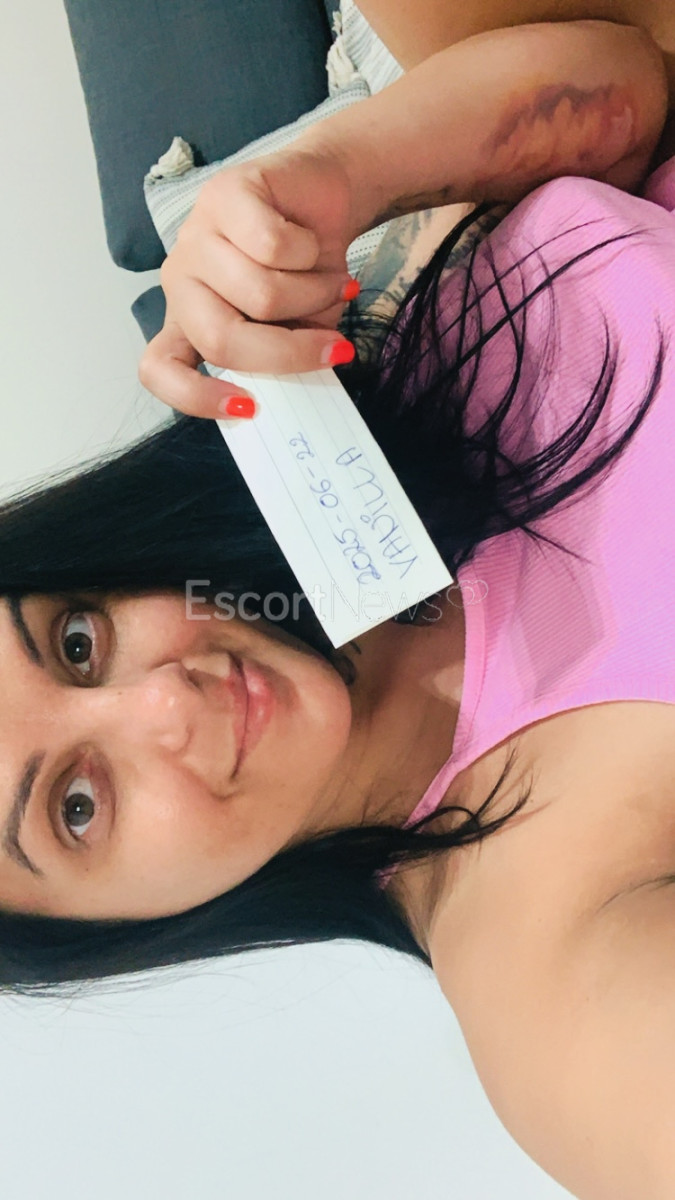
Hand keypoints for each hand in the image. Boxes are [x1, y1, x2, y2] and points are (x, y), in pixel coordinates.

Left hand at [138, 144, 362, 419]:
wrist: (327, 197)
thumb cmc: (307, 273)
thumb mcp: (299, 330)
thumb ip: (285, 358)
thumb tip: (298, 387)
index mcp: (188, 322)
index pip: (159, 368)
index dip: (195, 397)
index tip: (249, 407)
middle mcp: (182, 281)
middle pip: (220, 340)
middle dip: (288, 352)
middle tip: (333, 347)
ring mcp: (197, 236)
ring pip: (260, 294)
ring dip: (315, 295)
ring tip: (331, 283)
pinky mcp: (223, 195)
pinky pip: (274, 246)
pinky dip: (311, 254)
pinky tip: (313, 244)